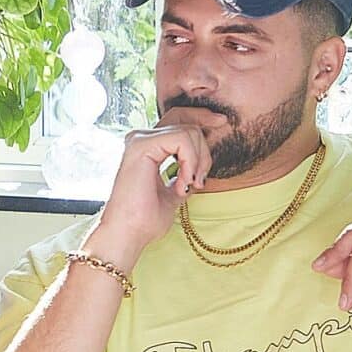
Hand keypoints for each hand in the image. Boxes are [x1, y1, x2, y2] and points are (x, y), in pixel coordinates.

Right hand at [90, 125, 211, 261]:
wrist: (129, 233)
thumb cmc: (145, 220)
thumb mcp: (174, 193)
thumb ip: (184, 175)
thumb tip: (200, 169)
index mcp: (146, 147)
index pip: (178, 120)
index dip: (202, 118)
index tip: (222, 123)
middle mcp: (140, 139)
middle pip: (186, 119)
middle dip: (206, 143)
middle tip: (202, 177)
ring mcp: (139, 140)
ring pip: (188, 131)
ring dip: (198, 161)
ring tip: (189, 185)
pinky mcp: (142, 145)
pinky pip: (182, 139)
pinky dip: (190, 162)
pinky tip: (183, 182)